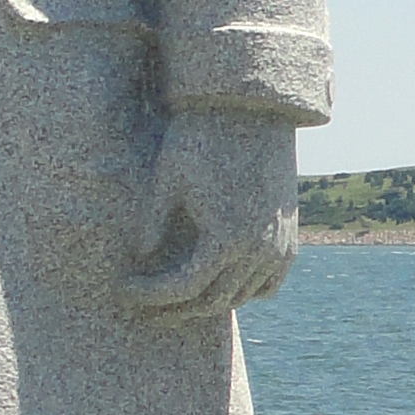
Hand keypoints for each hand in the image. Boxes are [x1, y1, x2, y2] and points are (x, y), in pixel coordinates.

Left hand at [127, 114, 297, 318]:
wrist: (252, 108)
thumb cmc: (202, 137)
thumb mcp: (167, 178)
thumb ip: (153, 223)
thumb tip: (143, 256)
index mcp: (225, 240)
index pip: (182, 288)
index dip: (150, 294)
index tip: (124, 289)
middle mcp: (257, 251)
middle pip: (212, 300)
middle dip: (175, 306)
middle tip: (146, 301)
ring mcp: (279, 246)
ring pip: (242, 296)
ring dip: (209, 301)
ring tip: (179, 294)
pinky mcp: (290, 235)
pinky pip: (270, 282)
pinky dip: (246, 290)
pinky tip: (220, 281)